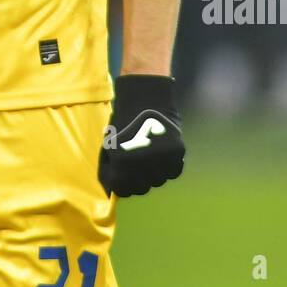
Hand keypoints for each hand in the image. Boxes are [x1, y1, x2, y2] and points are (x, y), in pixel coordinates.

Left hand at [98, 74, 184, 197]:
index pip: (122, 190)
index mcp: (122, 162)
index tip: (123, 178)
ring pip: (158, 181)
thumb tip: (111, 189)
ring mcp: (161, 159)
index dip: (122, 185)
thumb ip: (111, 167)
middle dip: (137, 181)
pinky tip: (162, 155)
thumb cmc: (123, 120)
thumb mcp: (109, 144)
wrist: (145, 96)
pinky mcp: (177, 152)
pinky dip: (168, 167)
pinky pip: (173, 171)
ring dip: (153, 174)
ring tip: (149, 157)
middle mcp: (142, 164)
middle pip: (141, 189)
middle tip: (137, 168)